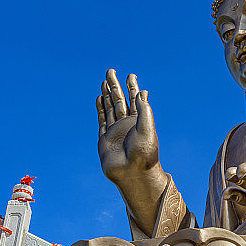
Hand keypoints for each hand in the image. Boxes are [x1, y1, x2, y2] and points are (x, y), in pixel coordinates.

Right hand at [96, 69, 160, 185]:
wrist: (132, 174)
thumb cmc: (143, 153)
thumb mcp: (147, 129)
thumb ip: (143, 110)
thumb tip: (142, 92)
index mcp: (140, 122)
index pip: (135, 100)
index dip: (132, 87)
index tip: (131, 75)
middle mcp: (127, 125)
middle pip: (120, 101)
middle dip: (116, 86)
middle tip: (111, 71)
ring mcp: (116, 132)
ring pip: (110, 108)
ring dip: (107, 95)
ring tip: (104, 81)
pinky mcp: (105, 140)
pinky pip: (102, 121)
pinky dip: (100, 109)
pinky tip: (99, 98)